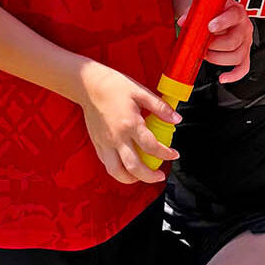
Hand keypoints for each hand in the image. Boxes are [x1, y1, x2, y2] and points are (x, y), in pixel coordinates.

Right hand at [80, 66, 178, 184]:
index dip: (166, 154)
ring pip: (117, 171)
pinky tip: (127, 167)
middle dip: (150, 176)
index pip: (151, 147)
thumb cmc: (114, 86)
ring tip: (142, 177)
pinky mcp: (97, 144)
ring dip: (132, 179)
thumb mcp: (141, 92)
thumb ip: (160, 107)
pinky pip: (107, 164)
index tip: (174, 154)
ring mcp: (105, 143)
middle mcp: (117, 137)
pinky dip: (118, 171)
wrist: (88, 85)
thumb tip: (176, 119)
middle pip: (134, 167)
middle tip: (160, 175)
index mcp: (130, 124)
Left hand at [184, 3, 252, 83]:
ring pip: (236, 56)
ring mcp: (245, 42)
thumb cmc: (217, 11)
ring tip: (206, 54)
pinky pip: (243, 68)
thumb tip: (182, 21)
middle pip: (233, 40)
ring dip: (217, 58)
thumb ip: (194, 12)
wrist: (226, 13)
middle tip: (202, 44)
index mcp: (236, 12)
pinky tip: (223, 78)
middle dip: (214, 45)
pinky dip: (233, 75)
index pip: (234, 16)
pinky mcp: (245, 54)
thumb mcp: (207, 6)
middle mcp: (244, 27)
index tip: (210, 27)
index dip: (222, 22)